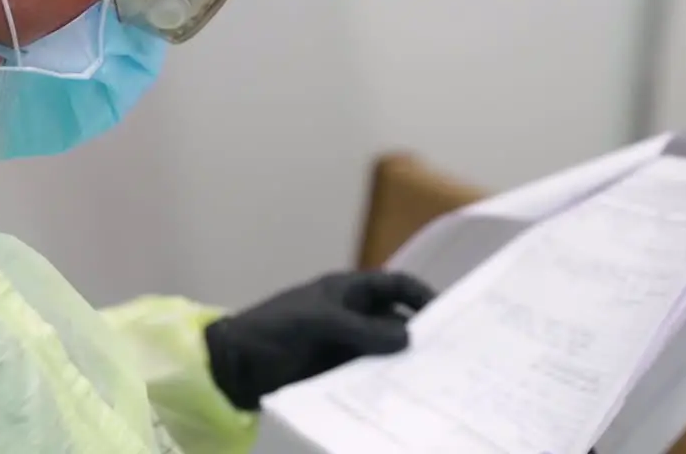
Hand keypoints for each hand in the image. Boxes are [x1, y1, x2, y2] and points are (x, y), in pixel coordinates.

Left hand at [204, 270, 435, 410]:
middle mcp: (352, 316)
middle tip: (452, 356)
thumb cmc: (272, 330)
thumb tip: (407, 338)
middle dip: (421, 334)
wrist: (233, 367)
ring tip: (435, 383)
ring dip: (404, 364)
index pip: (395, 286)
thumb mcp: (317, 322)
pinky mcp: (337, 374)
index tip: (448, 315)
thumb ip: (361, 330)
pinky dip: (385, 385)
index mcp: (347, 291)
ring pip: (385, 352)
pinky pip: (369, 377)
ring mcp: (345, 347)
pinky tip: (403, 400)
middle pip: (396, 321)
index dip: (421, 295)